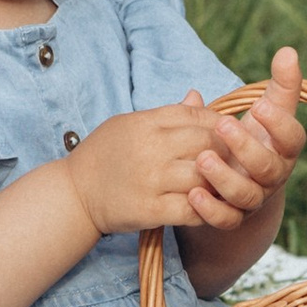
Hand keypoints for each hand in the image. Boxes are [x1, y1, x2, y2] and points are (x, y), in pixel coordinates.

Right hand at [59, 97, 256, 239]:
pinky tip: (207, 207)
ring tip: (223, 185)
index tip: (227, 134)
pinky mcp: (149, 209)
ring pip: (204, 176)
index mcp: (146, 122)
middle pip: (207, 143)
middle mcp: (150, 148)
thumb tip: (197, 97)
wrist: (73, 193)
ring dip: (218, 182)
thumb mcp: (130, 125)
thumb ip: (166, 115)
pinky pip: (190, 209)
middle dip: (226, 152)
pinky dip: (205, 209)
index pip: (197, 115)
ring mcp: (150, 179)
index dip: (219, 123)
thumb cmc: (104, 155)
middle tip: (233, 161)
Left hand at [183, 46, 304, 231]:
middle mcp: (273, 176)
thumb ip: (279, 83)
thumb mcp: (266, 109)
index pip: (293, 139)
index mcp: (283, 148)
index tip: (260, 106)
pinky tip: (192, 194)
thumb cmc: (255, 135)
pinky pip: (226, 220)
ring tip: (201, 159)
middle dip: (246, 147)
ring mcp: (253, 199)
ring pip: (246, 195)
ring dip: (224, 178)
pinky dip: (210, 210)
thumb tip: (288, 51)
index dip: (280, 125)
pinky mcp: (233, 217)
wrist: (237, 178)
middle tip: (222, 125)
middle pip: (268, 168)